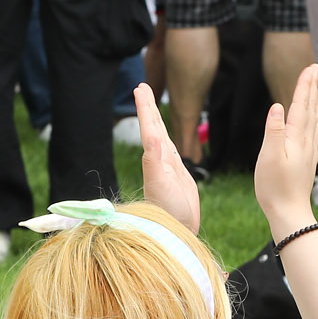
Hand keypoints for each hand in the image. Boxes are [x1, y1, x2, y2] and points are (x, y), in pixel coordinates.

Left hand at [133, 81, 199, 231]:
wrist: (175, 231)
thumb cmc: (166, 212)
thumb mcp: (160, 184)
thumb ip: (154, 161)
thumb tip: (152, 137)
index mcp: (154, 158)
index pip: (148, 127)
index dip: (145, 108)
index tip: (140, 89)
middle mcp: (158, 159)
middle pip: (153, 127)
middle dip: (147, 107)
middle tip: (142, 87)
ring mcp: (167, 167)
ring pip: (159, 135)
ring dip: (155, 119)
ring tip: (149, 103)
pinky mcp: (177, 175)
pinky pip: (170, 150)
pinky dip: (166, 138)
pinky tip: (162, 135)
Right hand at [254, 63, 317, 233]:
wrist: (289, 213)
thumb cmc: (274, 187)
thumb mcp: (268, 157)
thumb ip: (273, 131)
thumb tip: (277, 106)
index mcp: (294, 138)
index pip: (299, 106)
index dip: (304, 86)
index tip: (310, 68)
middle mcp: (305, 142)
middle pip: (310, 109)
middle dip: (313, 88)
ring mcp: (308, 152)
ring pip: (316, 120)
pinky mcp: (307, 162)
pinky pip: (317, 136)